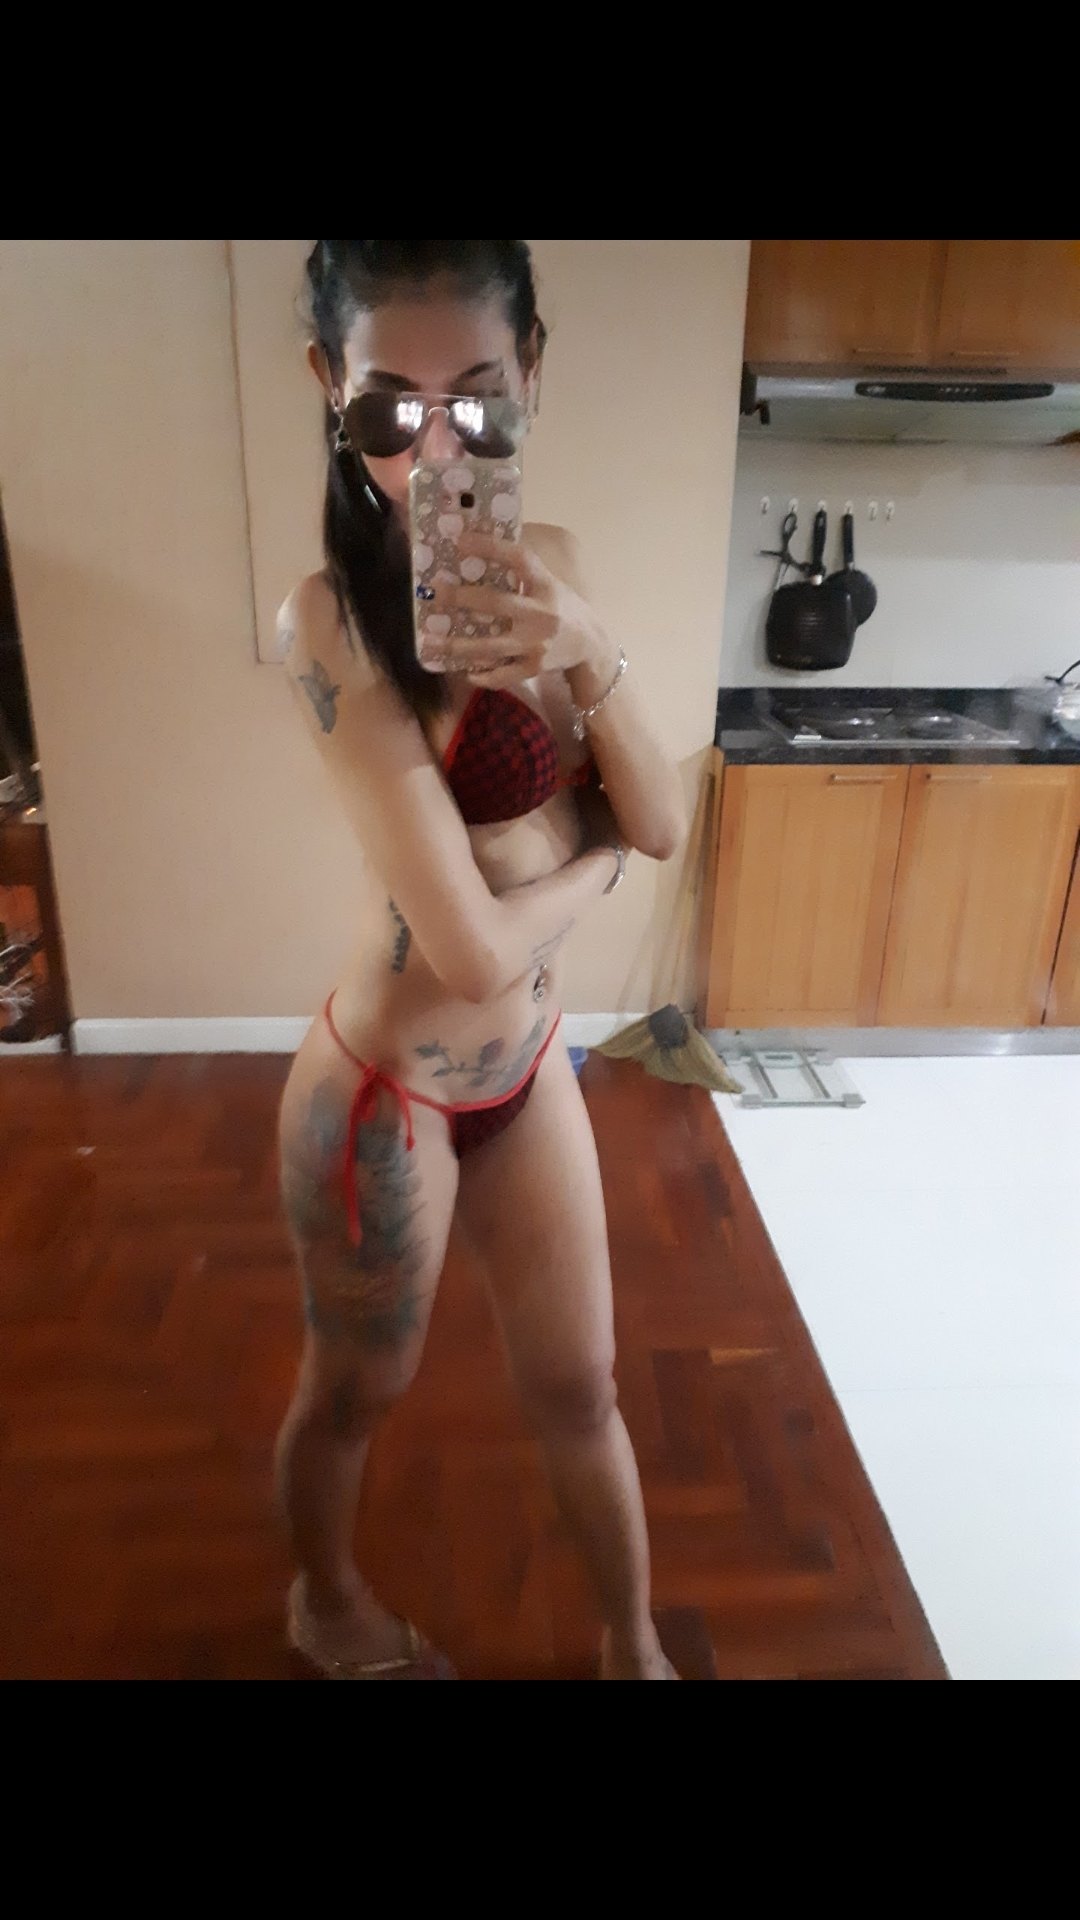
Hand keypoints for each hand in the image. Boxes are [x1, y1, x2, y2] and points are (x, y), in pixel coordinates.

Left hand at [424, 533, 616, 688]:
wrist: (591, 645)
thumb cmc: (563, 607)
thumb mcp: (549, 583)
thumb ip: (522, 571)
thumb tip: (481, 547)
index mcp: (546, 585)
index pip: (519, 559)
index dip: (491, 547)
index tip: (461, 540)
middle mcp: (541, 614)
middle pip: (496, 604)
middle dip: (462, 597)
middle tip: (436, 592)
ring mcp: (536, 644)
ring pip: (490, 646)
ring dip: (457, 645)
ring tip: (429, 641)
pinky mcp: (533, 668)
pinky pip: (501, 674)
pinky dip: (481, 675)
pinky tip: (464, 671)